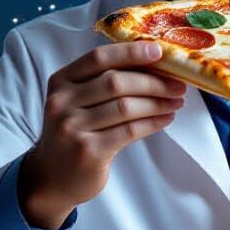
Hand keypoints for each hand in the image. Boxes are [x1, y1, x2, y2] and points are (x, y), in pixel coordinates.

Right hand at [19, 41, 185, 227]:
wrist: (52, 177)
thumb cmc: (74, 132)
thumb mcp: (77, 102)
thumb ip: (103, 82)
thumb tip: (153, 65)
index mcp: (61, 81)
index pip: (99, 58)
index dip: (131, 52)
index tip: (158, 51)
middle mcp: (62, 102)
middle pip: (116, 81)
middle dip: (153, 81)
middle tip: (178, 85)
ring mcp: (72, 128)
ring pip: (126, 106)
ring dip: (157, 103)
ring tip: (176, 102)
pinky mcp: (88, 151)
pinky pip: (129, 131)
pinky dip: (152, 123)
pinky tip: (165, 119)